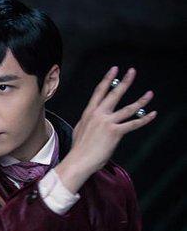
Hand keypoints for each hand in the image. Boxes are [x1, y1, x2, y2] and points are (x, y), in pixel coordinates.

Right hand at [55, 66, 156, 192]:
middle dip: (124, 81)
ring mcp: (107, 123)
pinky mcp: (115, 132)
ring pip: (128, 108)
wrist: (78, 160)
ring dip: (141, 100)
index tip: (114, 70)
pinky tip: (152, 114)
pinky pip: (133, 124)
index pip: (99, 92)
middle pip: (114, 94)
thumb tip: (92, 119)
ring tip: (150, 93)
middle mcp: (98, 114)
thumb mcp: (80, 129)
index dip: (107, 79)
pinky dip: (144, 119)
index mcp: (89, 112)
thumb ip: (88, 121)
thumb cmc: (79, 149)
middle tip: (132, 71)